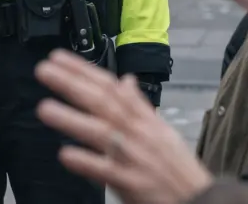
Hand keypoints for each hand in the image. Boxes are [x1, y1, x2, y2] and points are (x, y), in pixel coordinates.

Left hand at [35, 50, 212, 203]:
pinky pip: (107, 172)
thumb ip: (139, 105)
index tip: (58, 58)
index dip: (84, 71)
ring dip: (72, 120)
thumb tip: (126, 81)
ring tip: (44, 108)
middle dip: (72, 85)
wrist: (202, 202)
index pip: (110, 88)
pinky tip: (66, 154)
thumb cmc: (176, 167)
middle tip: (44, 70)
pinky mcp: (134, 184)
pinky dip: (87, 162)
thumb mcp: (161, 130)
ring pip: (101, 134)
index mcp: (144, 119)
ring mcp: (136, 157)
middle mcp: (139, 133)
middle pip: (103, 103)